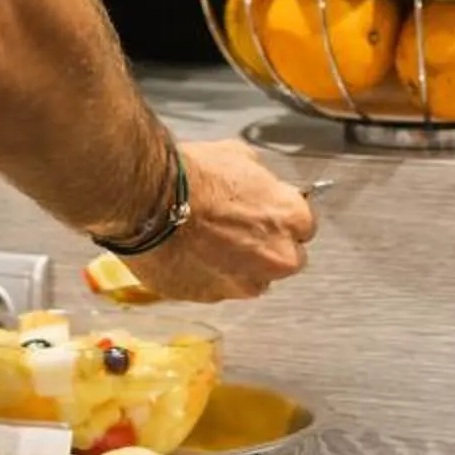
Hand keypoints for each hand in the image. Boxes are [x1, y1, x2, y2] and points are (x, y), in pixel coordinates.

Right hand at [126, 140, 315, 304]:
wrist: (150, 201)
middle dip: (267, 247)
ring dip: (239, 266)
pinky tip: (190, 254)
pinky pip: (219, 289)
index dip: (280, 218)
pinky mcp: (213, 298)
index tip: (264, 212)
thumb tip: (259, 186)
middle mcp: (277, 257)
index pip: (304, 226)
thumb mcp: (238, 156)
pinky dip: (210, 276)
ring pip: (253, 279)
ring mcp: (245, 283)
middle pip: (285, 258)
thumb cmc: (194, 176)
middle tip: (237, 229)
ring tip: (208, 243)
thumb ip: (260, 180)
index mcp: (290, 218)